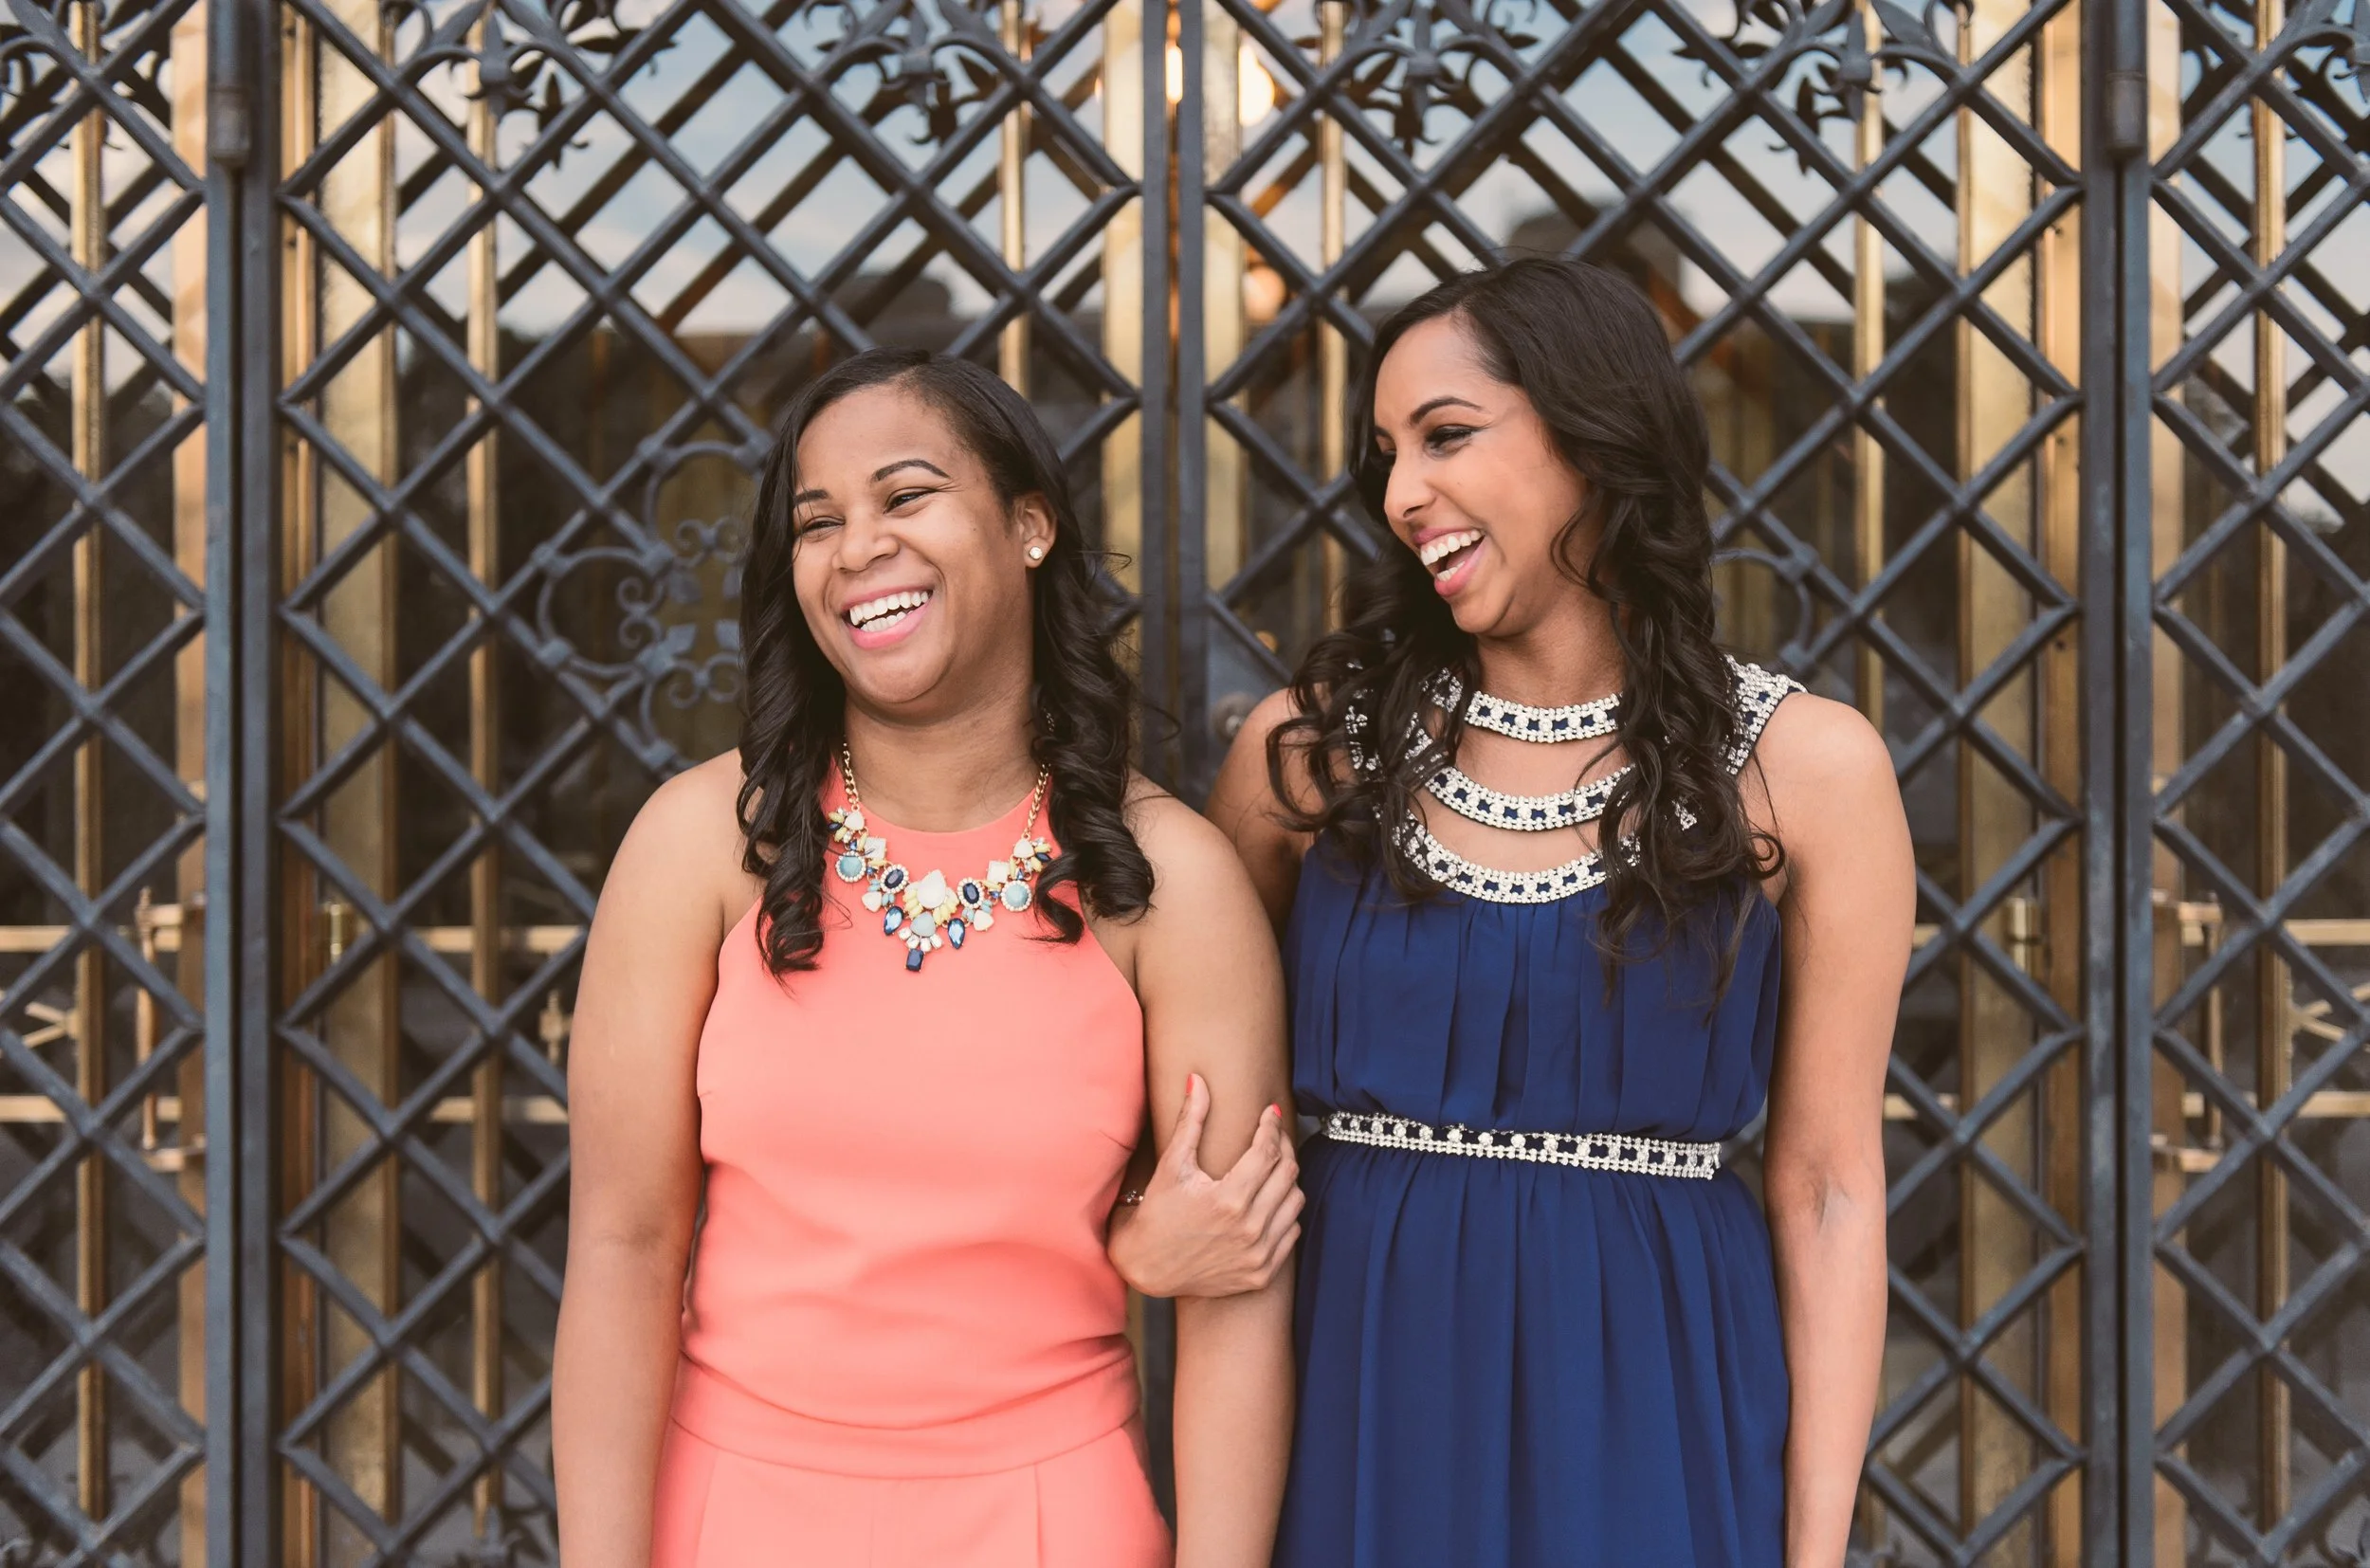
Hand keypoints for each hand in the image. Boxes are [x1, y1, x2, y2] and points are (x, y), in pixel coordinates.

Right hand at [1106, 1073, 1302, 1298]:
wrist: (1148, 1267)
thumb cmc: (1158, 1212)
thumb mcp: (1172, 1164)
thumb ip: (1190, 1120)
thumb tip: (1197, 1079)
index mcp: (1228, 1199)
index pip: (1267, 1150)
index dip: (1270, 1126)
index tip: (1269, 1113)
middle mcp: (1248, 1228)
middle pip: (1287, 1172)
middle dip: (1283, 1146)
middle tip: (1272, 1135)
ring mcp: (1258, 1254)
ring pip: (1295, 1201)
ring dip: (1287, 1179)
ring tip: (1269, 1166)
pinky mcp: (1261, 1273)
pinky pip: (1291, 1232)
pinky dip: (1285, 1211)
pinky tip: (1267, 1199)